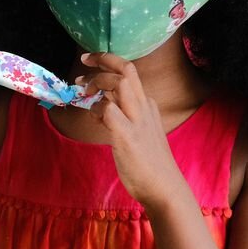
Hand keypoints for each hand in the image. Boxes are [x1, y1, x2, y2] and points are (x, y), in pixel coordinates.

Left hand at [79, 52, 183, 206]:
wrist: (165, 188)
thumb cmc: (149, 163)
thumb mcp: (140, 131)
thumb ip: (123, 115)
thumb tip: (101, 104)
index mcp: (147, 105)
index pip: (130, 71)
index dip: (109, 60)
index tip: (90, 60)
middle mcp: (144, 108)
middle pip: (126, 70)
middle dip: (102, 60)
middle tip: (83, 66)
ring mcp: (137, 121)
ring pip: (119, 84)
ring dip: (98, 82)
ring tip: (84, 92)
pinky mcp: (128, 137)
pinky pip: (109, 111)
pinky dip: (97, 109)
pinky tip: (95, 118)